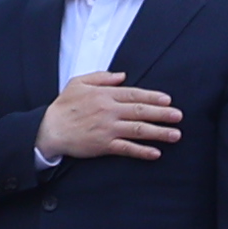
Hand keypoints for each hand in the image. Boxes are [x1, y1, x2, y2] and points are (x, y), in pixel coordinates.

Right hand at [43, 73, 182, 162]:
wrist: (47, 130)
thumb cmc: (63, 106)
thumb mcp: (78, 83)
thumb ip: (101, 78)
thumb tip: (123, 75)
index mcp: (105, 95)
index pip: (135, 94)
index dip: (153, 97)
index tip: (168, 100)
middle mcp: (109, 111)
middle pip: (141, 111)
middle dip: (163, 114)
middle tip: (179, 116)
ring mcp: (107, 129)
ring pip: (138, 129)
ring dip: (159, 132)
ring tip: (175, 135)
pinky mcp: (103, 145)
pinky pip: (126, 148)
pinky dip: (141, 151)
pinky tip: (155, 153)